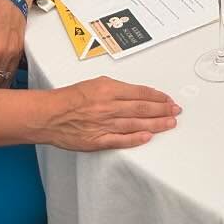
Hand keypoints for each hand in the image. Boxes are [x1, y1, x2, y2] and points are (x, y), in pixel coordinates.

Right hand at [43, 76, 179, 150]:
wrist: (48, 115)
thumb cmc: (69, 98)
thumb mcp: (95, 83)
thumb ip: (116, 89)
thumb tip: (136, 95)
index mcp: (108, 89)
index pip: (141, 93)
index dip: (158, 96)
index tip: (168, 99)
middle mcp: (108, 106)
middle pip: (143, 108)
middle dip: (163, 109)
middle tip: (176, 111)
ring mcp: (103, 124)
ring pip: (136, 123)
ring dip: (156, 123)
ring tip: (170, 123)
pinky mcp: (97, 140)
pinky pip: (120, 140)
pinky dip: (135, 139)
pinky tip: (148, 137)